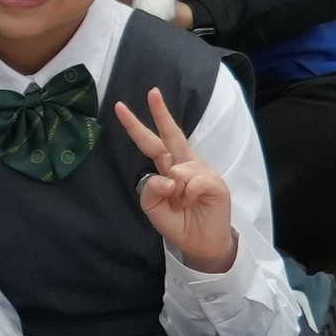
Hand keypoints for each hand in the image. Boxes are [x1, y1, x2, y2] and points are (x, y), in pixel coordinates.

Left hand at [109, 86, 241, 276]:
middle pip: (172, 134)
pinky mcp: (215, 181)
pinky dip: (187, 196)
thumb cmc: (177, 222)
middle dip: (161, 113)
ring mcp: (201, 171)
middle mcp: (185, 164)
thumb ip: (150, 188)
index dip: (136, 126)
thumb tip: (170, 175)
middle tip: (152, 92)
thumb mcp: (152, 206)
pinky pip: (191, 182)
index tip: (120, 107)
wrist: (200, 244)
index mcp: (169, 167)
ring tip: (183, 205)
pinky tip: (194, 204)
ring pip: (177, 169)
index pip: (151, 142)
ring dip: (175, 192)